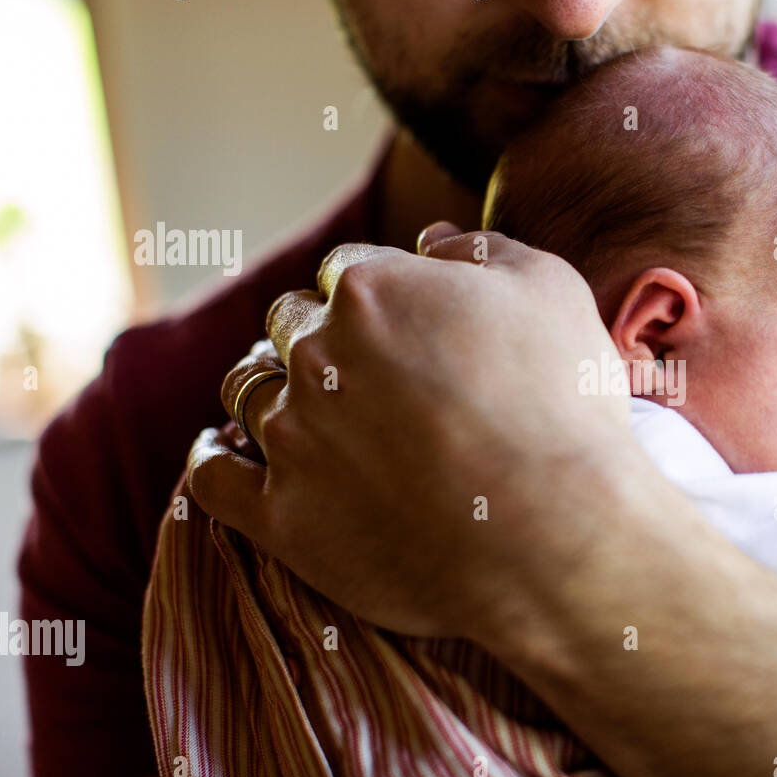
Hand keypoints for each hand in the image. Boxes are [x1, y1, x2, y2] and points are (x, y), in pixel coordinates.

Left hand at [187, 225, 631, 636]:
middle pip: (290, 325)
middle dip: (319, 336)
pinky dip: (212, 456)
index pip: (348, 270)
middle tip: (360, 369)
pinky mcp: (282, 517)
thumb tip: (431, 240)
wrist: (554, 536)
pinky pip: (212, 476)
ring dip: (269, 388)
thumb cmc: (563, 408)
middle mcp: (317, 355)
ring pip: (247, 391)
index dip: (379, 292)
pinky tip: (221, 450)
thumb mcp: (551, 291)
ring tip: (296, 406)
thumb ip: (481, 250)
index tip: (406, 325)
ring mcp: (292, 438)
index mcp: (374, 290)